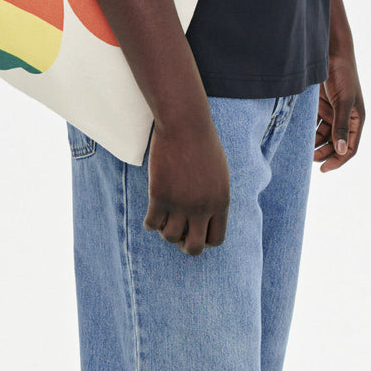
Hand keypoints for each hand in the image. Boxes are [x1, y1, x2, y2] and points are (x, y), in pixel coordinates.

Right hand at [144, 118, 229, 254]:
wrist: (184, 122)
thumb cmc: (202, 142)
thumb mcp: (218, 172)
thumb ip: (215, 197)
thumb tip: (205, 220)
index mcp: (220, 201)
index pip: (216, 239)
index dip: (204, 240)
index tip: (194, 231)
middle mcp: (202, 206)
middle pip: (194, 248)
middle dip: (185, 245)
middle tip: (178, 235)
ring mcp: (180, 202)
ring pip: (170, 237)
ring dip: (166, 231)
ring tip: (164, 218)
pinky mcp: (159, 195)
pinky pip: (151, 224)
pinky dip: (150, 223)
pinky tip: (152, 213)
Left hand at [313, 51, 364, 172]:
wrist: (331, 51)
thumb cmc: (343, 74)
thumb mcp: (344, 101)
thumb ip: (341, 125)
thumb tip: (340, 150)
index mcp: (356, 119)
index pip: (350, 147)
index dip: (338, 160)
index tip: (323, 169)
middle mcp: (345, 118)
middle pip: (335, 144)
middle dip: (324, 153)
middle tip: (309, 159)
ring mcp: (332, 112)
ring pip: (323, 135)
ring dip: (314, 143)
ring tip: (302, 149)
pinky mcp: (320, 105)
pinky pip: (314, 123)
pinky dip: (308, 131)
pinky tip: (299, 136)